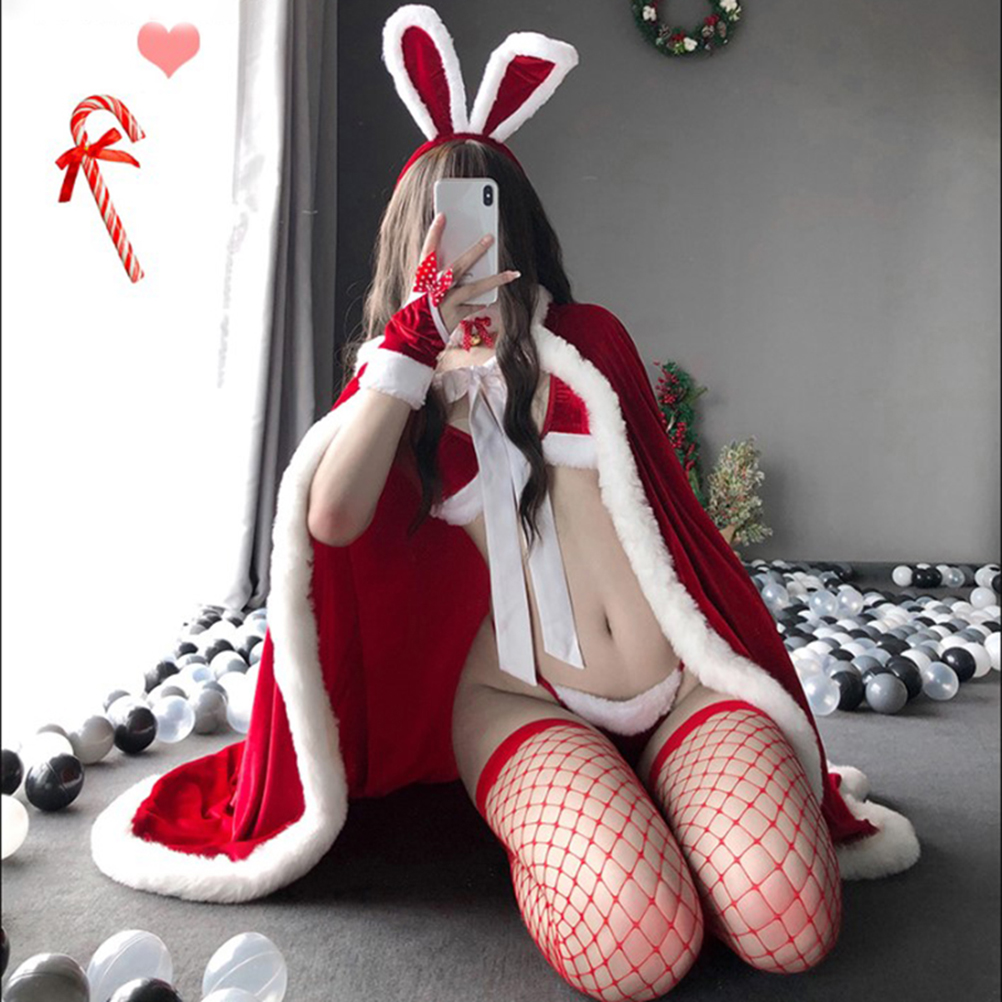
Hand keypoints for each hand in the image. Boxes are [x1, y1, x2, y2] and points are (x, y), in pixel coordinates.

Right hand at [416, 212, 519, 332]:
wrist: (414, 334)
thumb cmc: (418, 308)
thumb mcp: (422, 288)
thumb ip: (437, 274)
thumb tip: (463, 262)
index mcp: (422, 278)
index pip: (428, 251)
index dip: (434, 233)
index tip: (442, 217)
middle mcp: (435, 289)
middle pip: (458, 266)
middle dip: (475, 251)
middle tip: (489, 238)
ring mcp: (446, 303)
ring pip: (474, 288)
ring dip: (494, 279)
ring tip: (512, 273)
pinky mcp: (455, 316)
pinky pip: (474, 305)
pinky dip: (483, 300)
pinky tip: (492, 296)